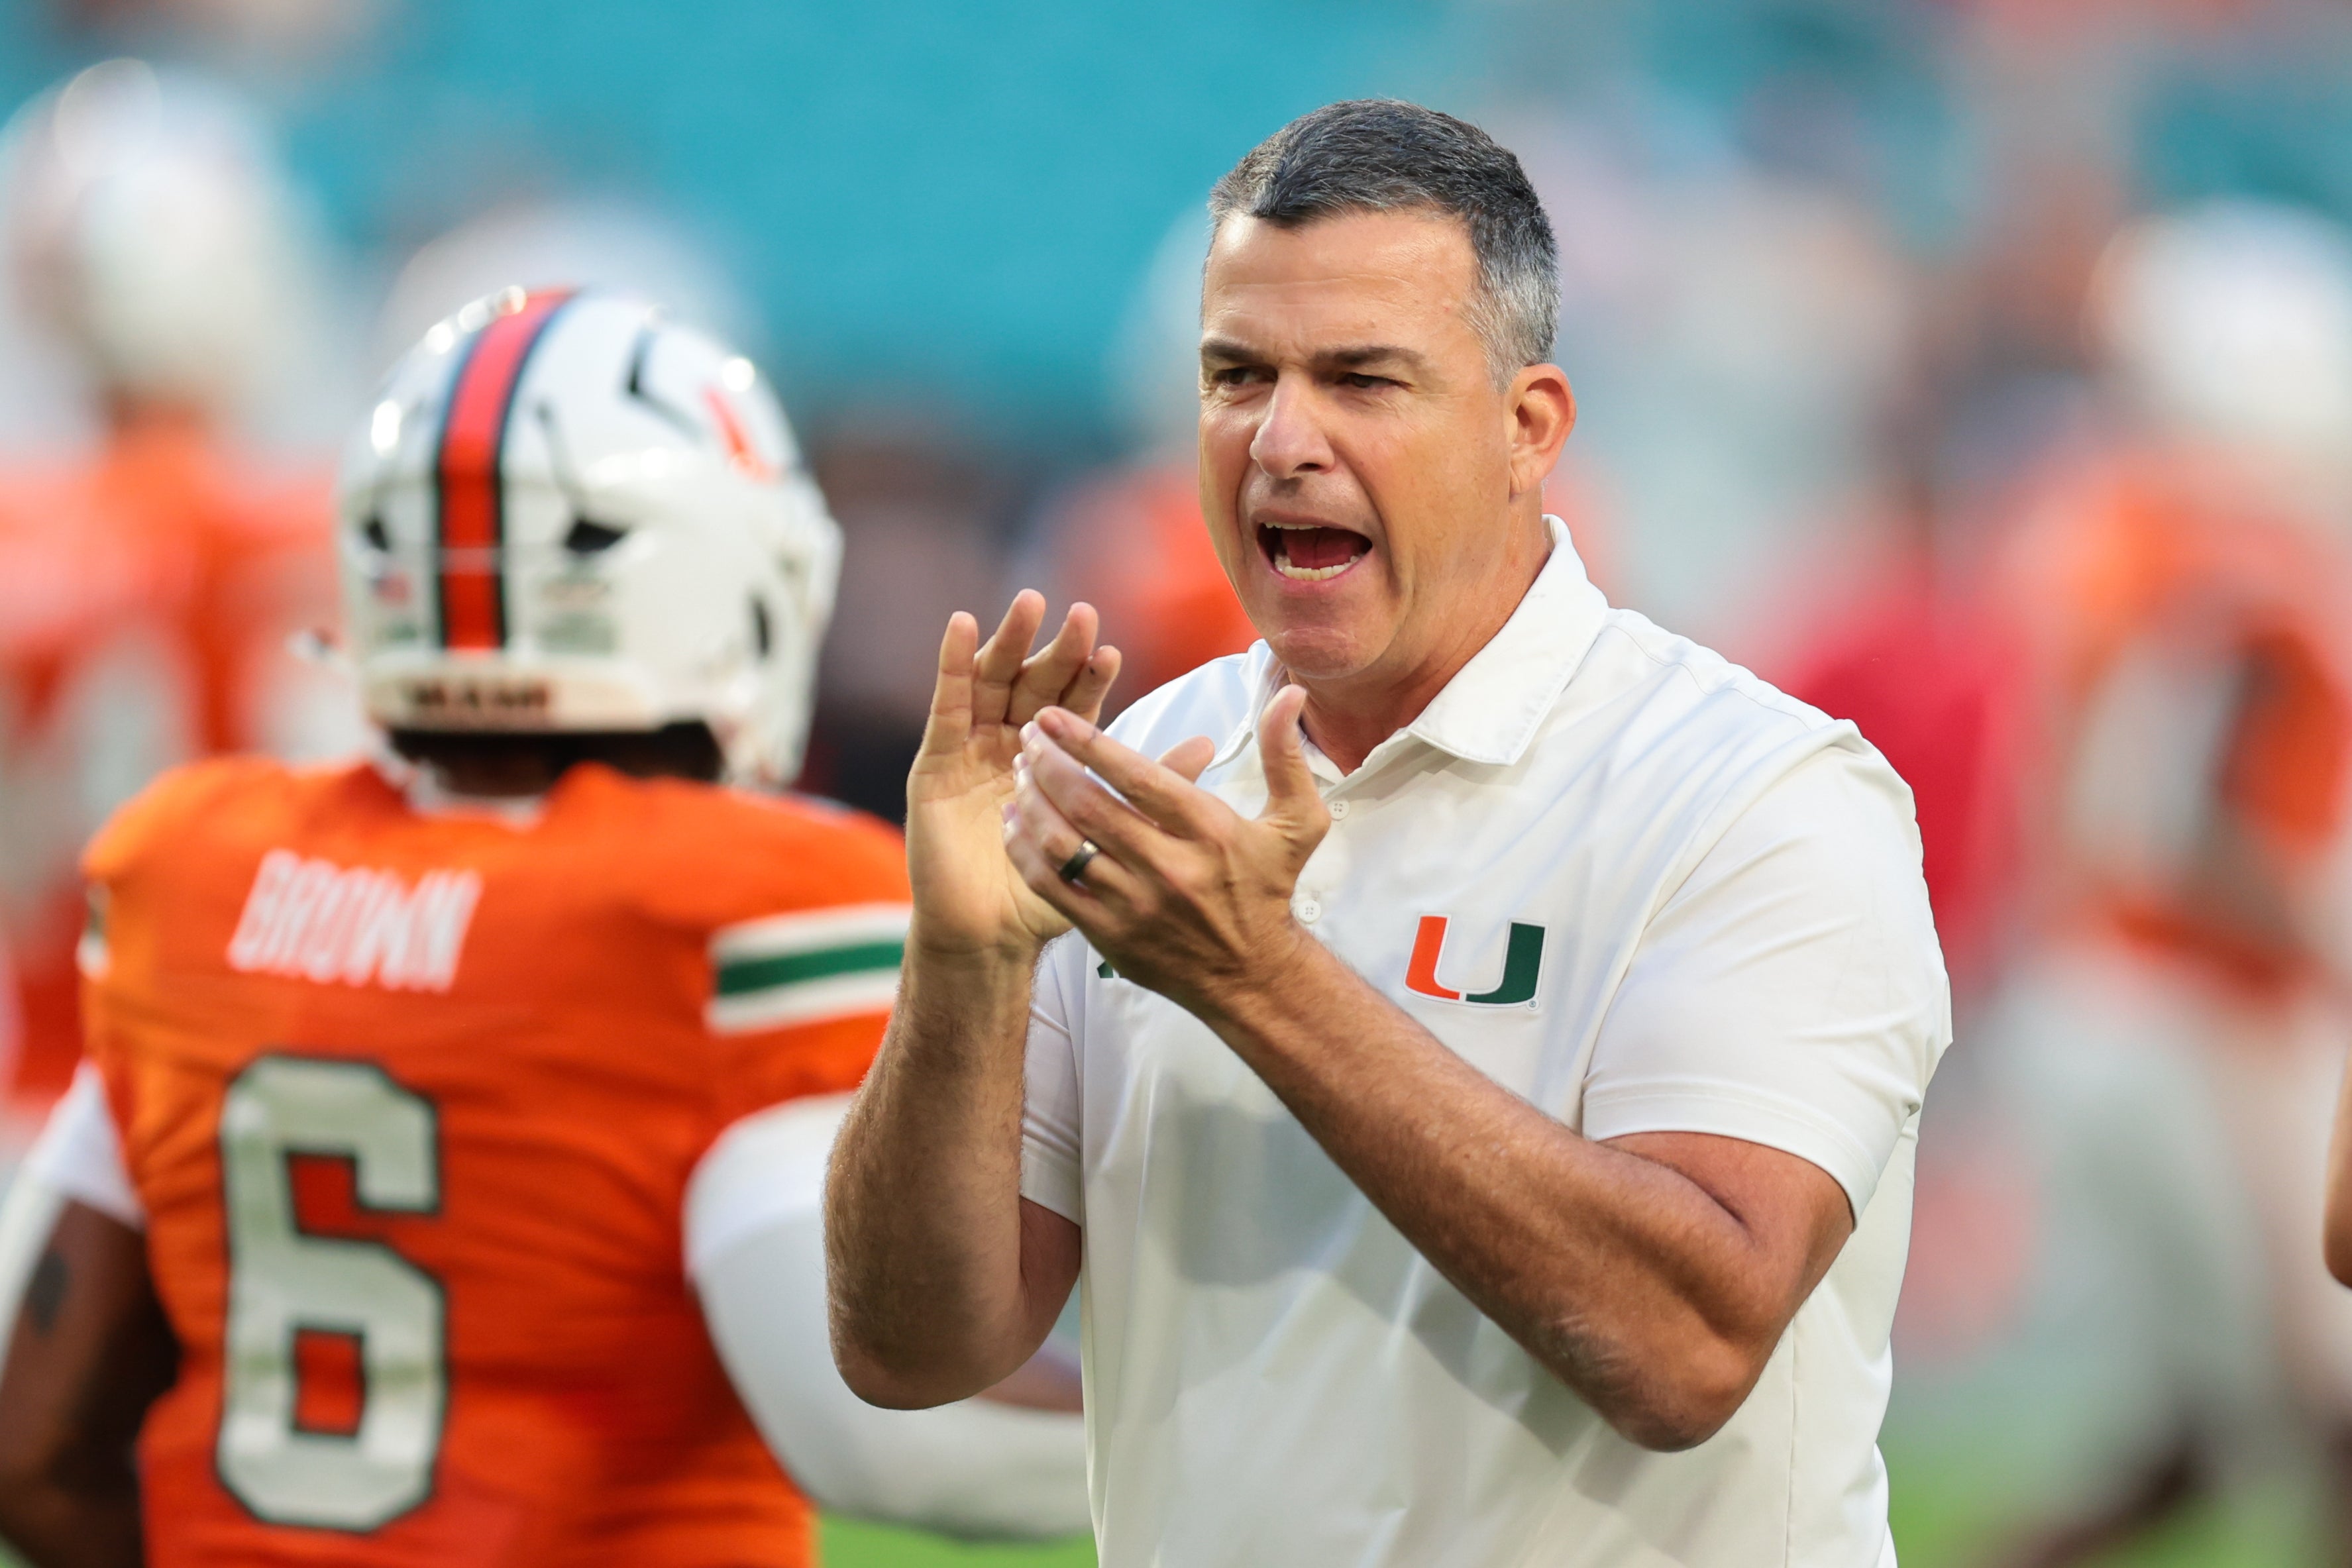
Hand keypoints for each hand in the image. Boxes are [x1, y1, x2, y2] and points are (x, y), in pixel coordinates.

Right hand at [907, 593, 1119, 960]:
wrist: (991, 936)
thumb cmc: (1051, 892)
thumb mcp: (1108, 836)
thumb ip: (1151, 787)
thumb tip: (1207, 743)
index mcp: (1056, 762)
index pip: (1076, 708)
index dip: (1091, 678)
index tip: (1112, 652)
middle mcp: (1011, 746)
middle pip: (1035, 685)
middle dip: (1057, 650)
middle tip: (1081, 615)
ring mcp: (971, 750)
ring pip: (994, 683)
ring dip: (1010, 642)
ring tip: (1031, 604)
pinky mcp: (934, 761)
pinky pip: (946, 705)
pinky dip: (954, 663)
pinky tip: (962, 625)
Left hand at [1004, 687, 1328, 1020]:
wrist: (1251, 974)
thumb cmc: (1267, 889)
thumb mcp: (1297, 823)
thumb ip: (1285, 756)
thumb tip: (1288, 694)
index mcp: (1210, 832)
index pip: (1139, 778)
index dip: (1088, 743)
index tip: (1053, 716)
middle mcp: (1169, 868)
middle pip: (1090, 807)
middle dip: (1048, 765)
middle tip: (1028, 737)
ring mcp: (1134, 905)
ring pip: (1064, 846)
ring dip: (1032, 803)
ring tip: (1020, 772)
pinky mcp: (1108, 935)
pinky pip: (1051, 887)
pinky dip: (1025, 851)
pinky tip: (1015, 822)